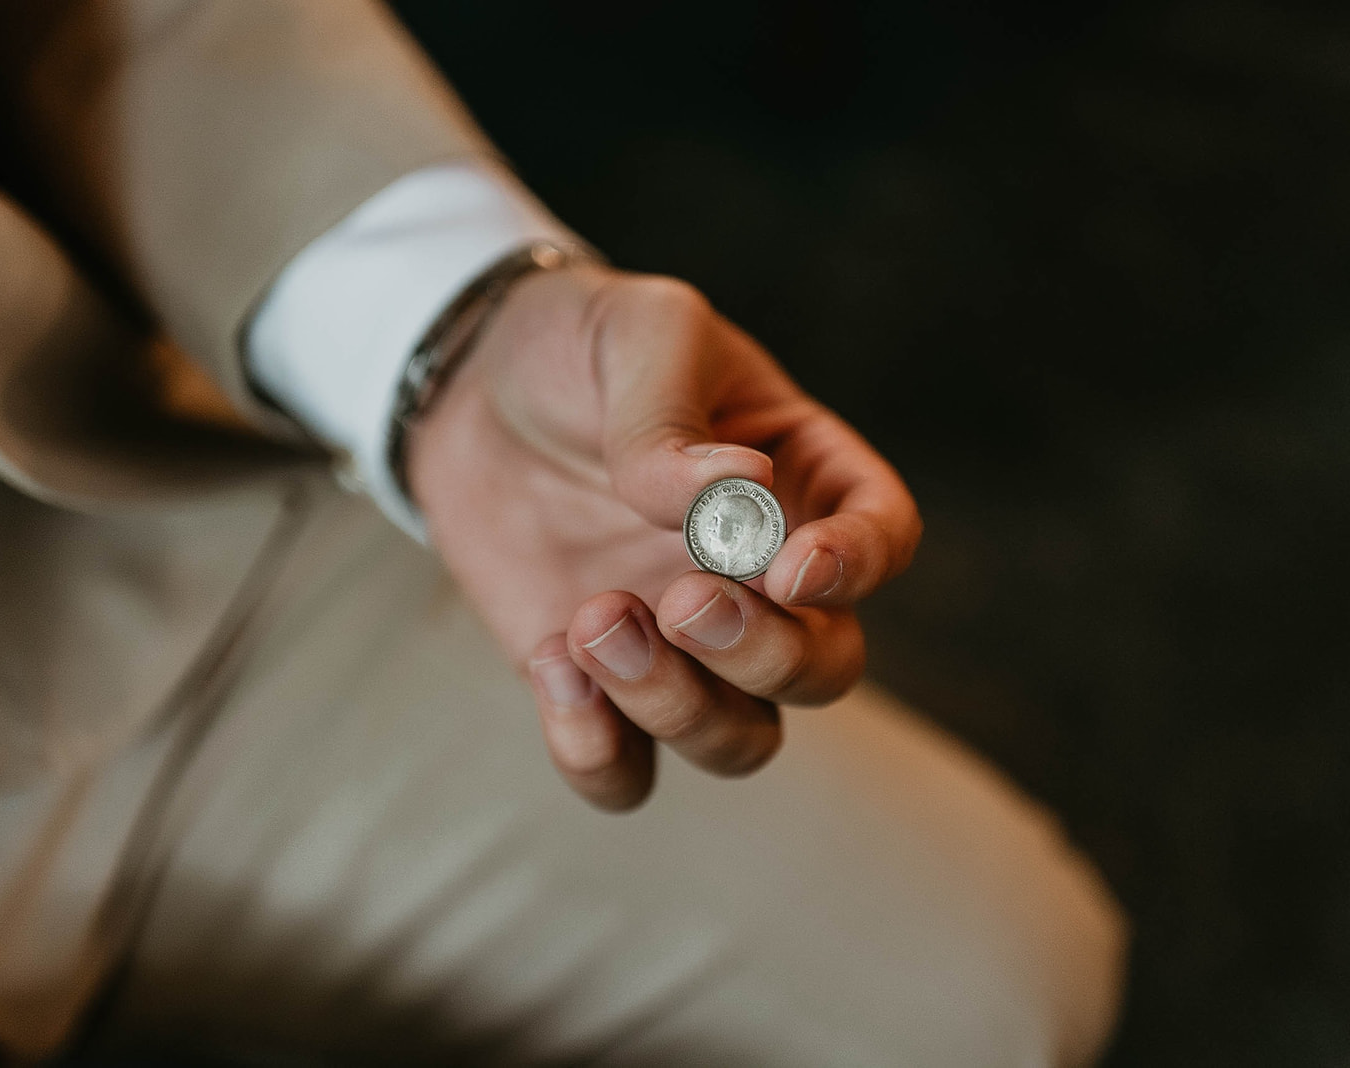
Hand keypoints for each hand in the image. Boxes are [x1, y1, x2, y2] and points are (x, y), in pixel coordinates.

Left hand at [406, 264, 920, 809]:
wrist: (465, 390)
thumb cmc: (578, 346)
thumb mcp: (634, 334)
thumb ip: (673, 418)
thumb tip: (734, 493)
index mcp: (801, 477)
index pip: (884, 537)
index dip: (859, 567)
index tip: (790, 566)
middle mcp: (759, 577)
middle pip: (826, 667)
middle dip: (765, 654)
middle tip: (681, 599)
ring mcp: (684, 643)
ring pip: (742, 740)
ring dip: (680, 708)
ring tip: (595, 619)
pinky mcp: (601, 686)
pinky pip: (629, 772)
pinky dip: (599, 752)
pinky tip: (551, 664)